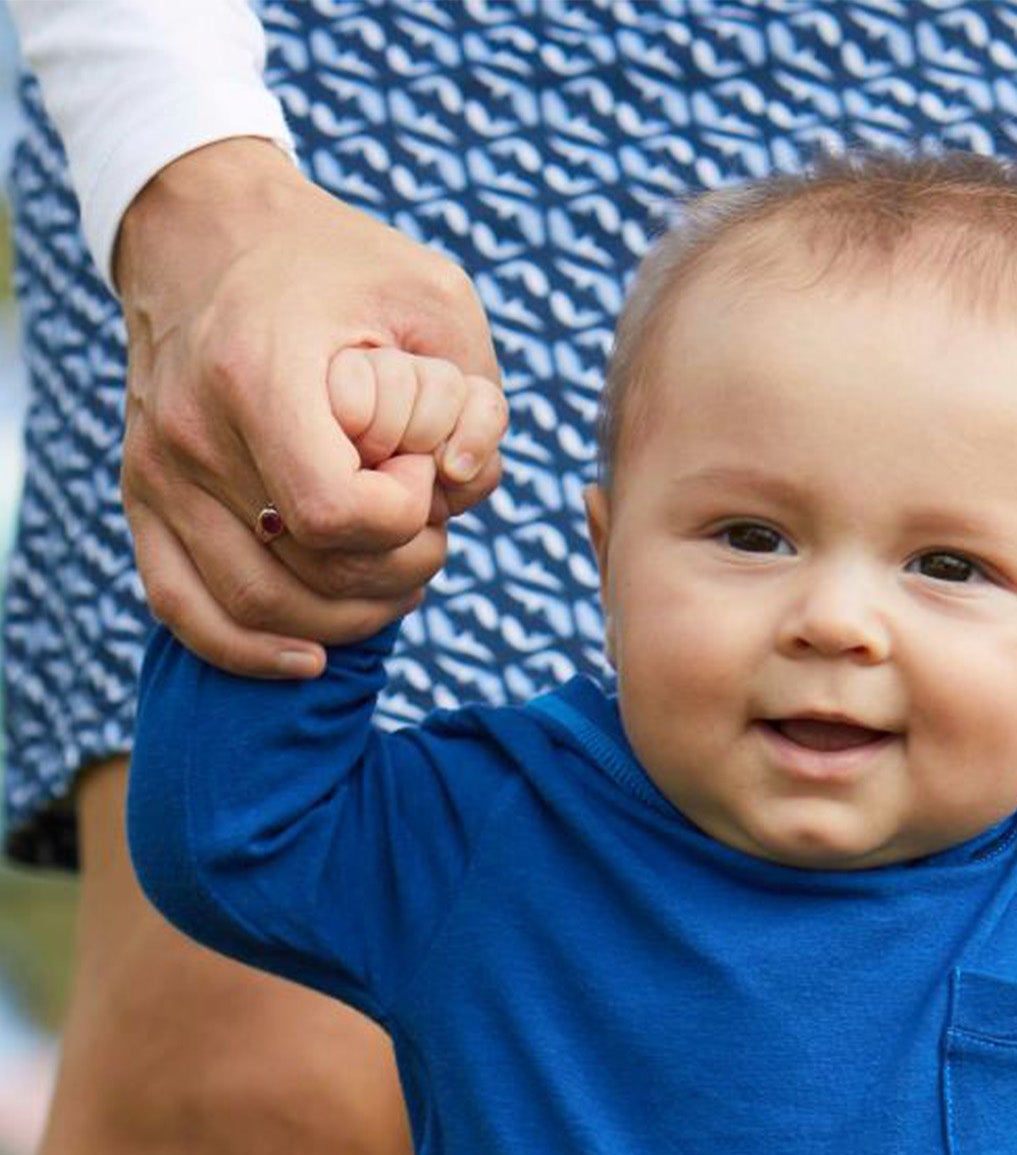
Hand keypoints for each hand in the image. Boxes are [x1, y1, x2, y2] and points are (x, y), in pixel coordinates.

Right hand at [117, 139, 509, 676]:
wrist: (204, 232)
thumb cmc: (335, 267)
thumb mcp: (429, 297)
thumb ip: (472, 397)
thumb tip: (462, 484)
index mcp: (258, 373)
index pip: (333, 512)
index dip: (401, 519)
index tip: (420, 474)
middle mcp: (193, 431)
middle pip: (303, 570)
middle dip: (392, 572)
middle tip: (426, 532)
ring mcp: (157, 471)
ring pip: (255, 604)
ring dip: (345, 618)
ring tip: (392, 576)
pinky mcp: (141, 498)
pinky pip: (182, 608)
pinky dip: (248, 650)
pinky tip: (311, 657)